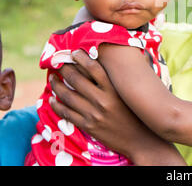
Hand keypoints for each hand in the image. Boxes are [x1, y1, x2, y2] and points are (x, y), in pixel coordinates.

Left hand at [49, 49, 185, 164]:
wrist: (140, 139)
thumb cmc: (138, 113)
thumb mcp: (134, 93)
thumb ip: (128, 77)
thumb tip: (131, 55)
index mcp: (115, 90)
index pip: (94, 68)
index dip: (81, 58)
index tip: (74, 52)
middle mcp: (103, 100)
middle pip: (77, 80)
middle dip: (64, 69)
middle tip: (58, 62)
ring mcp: (94, 114)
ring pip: (68, 96)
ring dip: (56, 85)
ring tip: (52, 77)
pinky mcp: (88, 126)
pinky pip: (67, 114)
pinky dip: (56, 105)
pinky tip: (52, 99)